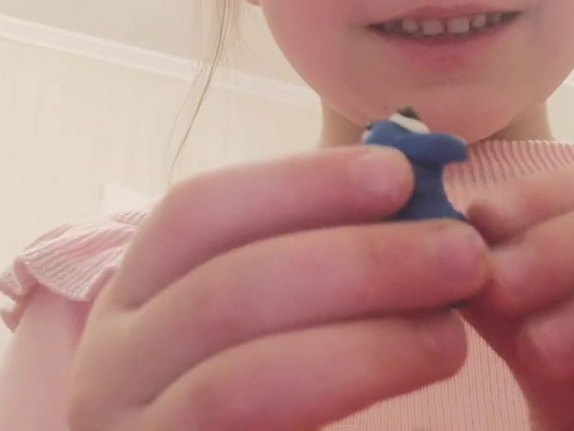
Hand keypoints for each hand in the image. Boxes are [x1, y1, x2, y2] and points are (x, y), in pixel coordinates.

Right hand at [68, 146, 490, 430]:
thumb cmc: (261, 400)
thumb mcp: (265, 320)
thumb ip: (316, 261)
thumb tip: (409, 185)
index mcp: (133, 298)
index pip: (197, 212)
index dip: (299, 183)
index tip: (399, 173)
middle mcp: (110, 364)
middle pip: (225, 290)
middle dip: (358, 262)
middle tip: (463, 253)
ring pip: (238, 380)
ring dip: (366, 344)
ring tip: (454, 333)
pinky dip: (345, 388)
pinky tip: (418, 370)